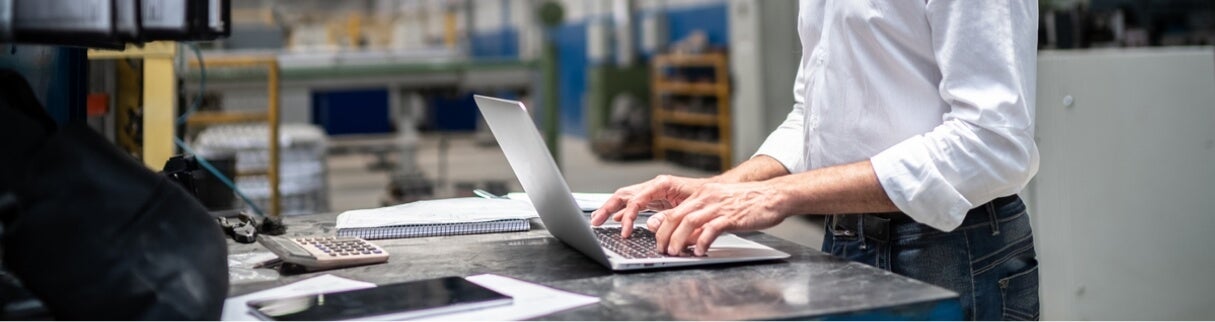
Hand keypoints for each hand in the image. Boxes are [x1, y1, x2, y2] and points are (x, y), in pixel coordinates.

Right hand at [590, 175, 710, 237]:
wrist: (716, 192)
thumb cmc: (706, 197)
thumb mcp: (690, 208)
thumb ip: (669, 217)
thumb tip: (650, 225)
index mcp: (662, 184)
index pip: (636, 199)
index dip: (627, 216)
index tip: (624, 232)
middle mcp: (654, 186)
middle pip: (624, 195)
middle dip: (607, 208)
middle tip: (595, 222)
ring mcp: (653, 192)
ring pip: (625, 198)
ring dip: (610, 208)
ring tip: (597, 220)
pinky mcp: (655, 199)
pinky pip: (633, 204)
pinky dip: (623, 211)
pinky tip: (615, 219)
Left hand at [648, 182, 789, 255]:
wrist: (773, 195)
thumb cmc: (749, 203)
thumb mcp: (721, 206)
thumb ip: (704, 219)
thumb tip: (689, 237)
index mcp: (703, 194)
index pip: (675, 211)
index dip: (662, 228)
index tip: (658, 241)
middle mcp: (707, 197)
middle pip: (676, 216)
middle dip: (665, 235)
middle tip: (662, 250)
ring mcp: (719, 206)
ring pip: (689, 222)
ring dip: (679, 239)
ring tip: (675, 253)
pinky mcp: (731, 216)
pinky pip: (711, 229)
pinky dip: (702, 241)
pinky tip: (700, 251)